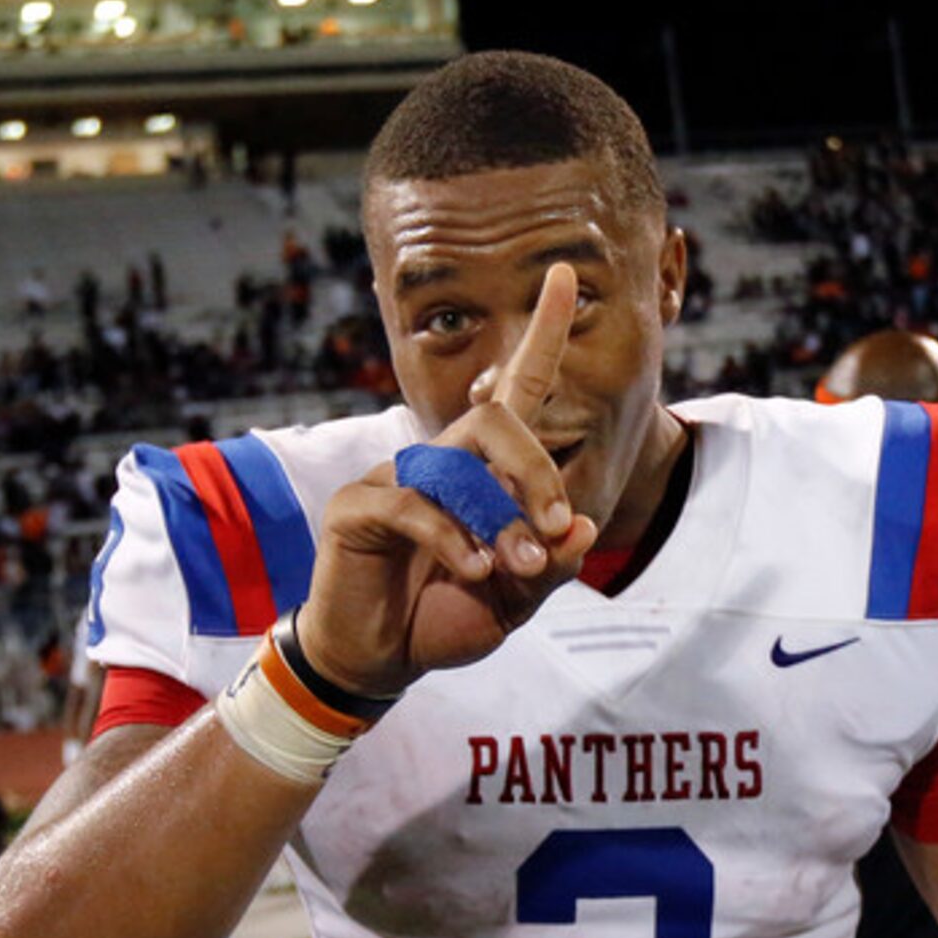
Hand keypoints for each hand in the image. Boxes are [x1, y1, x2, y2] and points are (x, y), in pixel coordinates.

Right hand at [297, 264, 598, 696]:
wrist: (381, 661)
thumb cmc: (446, 617)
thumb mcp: (517, 600)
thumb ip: (549, 564)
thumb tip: (580, 525)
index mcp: (482, 471)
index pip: (515, 388)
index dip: (541, 333)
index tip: (564, 275)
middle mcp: (438, 460)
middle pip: (492, 419)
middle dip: (534, 470)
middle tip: (552, 526)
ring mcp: (394, 478)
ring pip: (455, 465)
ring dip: (496, 516)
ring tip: (512, 567)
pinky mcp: (357, 507)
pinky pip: (412, 505)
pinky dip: (451, 538)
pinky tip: (472, 569)